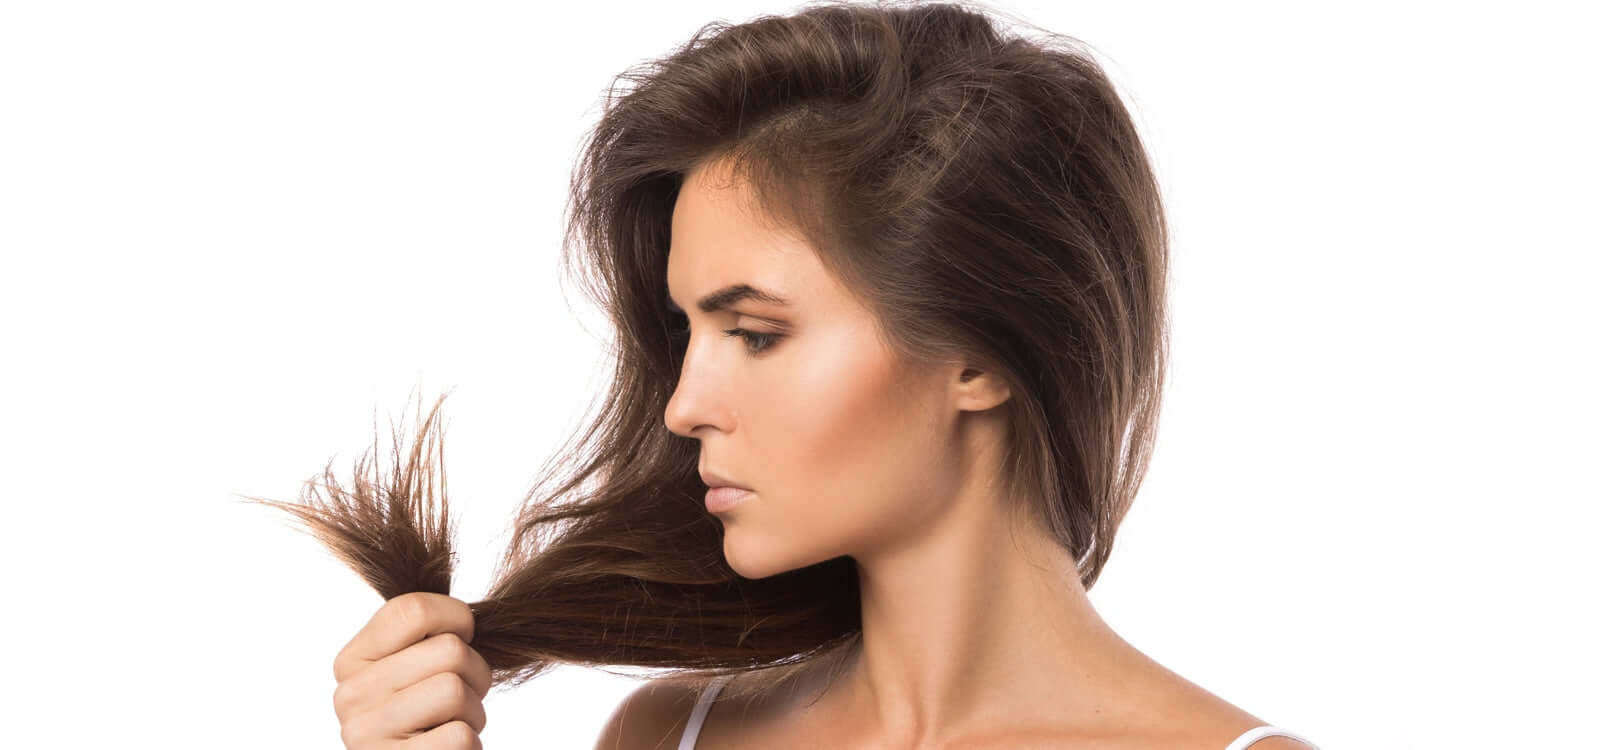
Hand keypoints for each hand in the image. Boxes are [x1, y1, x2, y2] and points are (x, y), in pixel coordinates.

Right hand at [331, 592, 491, 748]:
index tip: (461, 639)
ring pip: (454, 691)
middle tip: (461, 695)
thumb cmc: (424, 714)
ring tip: (452, 722)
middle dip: (475, 671)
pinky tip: (447, 747)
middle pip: (449, 650)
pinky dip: (470, 742)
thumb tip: (465, 615)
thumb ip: (425, 635)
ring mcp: (366, 734)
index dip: (457, 618)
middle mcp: (350, 695)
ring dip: (473, 710)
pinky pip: (460, 736)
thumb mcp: (412, 667)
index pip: (414, 610)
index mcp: (352, 660)